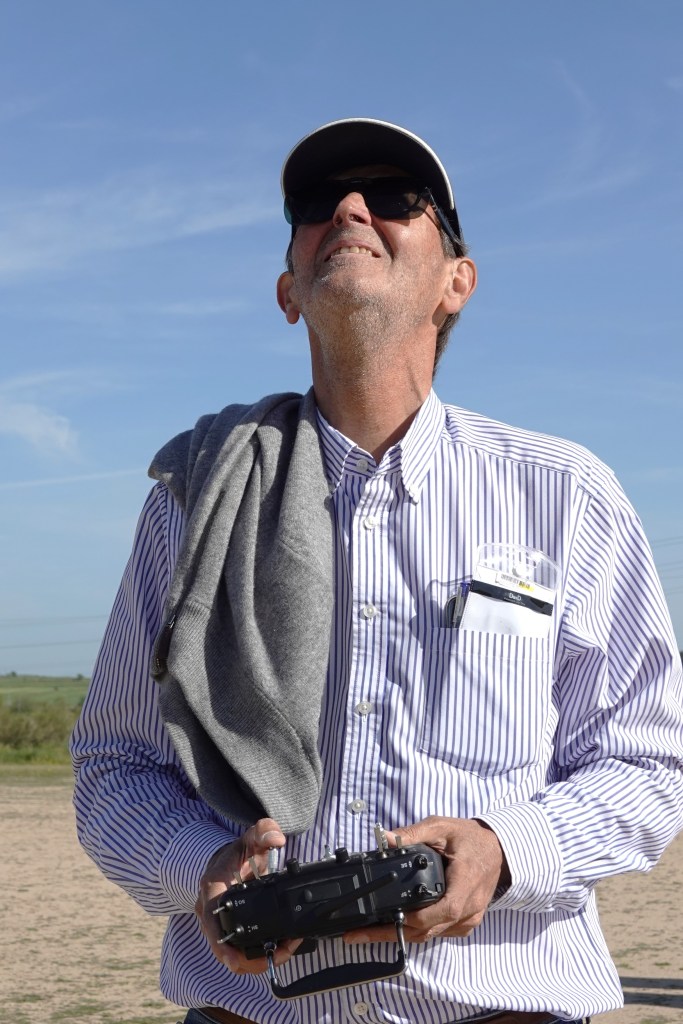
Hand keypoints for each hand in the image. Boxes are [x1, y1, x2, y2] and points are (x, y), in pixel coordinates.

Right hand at [195, 817, 299, 973]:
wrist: (229, 860)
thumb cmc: (239, 852)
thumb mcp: (252, 837)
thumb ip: (265, 832)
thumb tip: (277, 839)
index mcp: (212, 888)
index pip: (212, 920)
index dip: (222, 944)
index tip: (234, 960)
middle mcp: (208, 910)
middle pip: (222, 945)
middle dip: (250, 957)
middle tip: (280, 954)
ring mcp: (215, 923)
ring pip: (231, 953)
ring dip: (255, 959)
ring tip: (284, 951)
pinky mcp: (225, 931)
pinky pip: (237, 950)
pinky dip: (255, 954)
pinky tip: (277, 949)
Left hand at [344, 816, 508, 944]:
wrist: (498, 850)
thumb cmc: (470, 838)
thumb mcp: (441, 827)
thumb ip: (413, 833)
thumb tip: (386, 838)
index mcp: (465, 884)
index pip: (442, 911)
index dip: (414, 918)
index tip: (388, 916)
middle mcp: (469, 908)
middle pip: (429, 930)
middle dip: (393, 933)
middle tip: (360, 933)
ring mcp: (468, 919)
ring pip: (432, 936)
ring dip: (401, 936)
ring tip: (370, 932)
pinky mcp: (466, 923)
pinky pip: (439, 933)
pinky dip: (417, 931)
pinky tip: (395, 926)